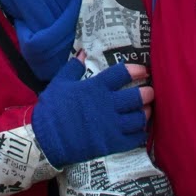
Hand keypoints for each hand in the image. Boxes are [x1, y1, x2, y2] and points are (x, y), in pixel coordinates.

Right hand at [32, 53, 152, 167]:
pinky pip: (134, 139)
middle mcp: (108, 104)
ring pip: (139, 118)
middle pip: (137, 96)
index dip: (137, 70)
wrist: (45, 139)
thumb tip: (83, 52)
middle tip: (149, 92)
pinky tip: (139, 130)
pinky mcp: (111, 143)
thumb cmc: (52, 109)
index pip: (123, 73)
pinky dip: (140, 134)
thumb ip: (73, 67)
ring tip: (147, 110)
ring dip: (146, 113)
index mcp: (96, 87)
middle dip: (147, 93)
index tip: (144, 71)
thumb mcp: (59, 83)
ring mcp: (111, 125)